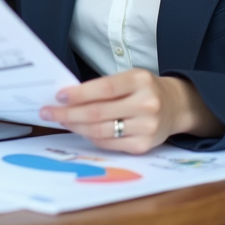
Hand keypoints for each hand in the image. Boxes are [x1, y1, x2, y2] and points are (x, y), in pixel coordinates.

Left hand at [39, 69, 224, 153]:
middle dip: (68, 113)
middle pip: (98, 113)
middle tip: (48, 112)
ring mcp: (146, 127)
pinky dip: (91, 137)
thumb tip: (67, 98)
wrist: (176, 106)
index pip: (103, 89)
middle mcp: (146, 104)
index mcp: (140, 81)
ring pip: (100, 130)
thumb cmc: (145, 90)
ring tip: (61, 121)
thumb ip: (104, 87)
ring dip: (75, 127)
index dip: (78, 94)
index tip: (58, 96)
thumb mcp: (130, 78)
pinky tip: (81, 130)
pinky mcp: (144, 146)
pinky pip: (109, 143)